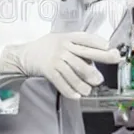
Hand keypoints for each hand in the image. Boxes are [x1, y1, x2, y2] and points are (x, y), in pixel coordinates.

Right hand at [0, 32, 120, 99]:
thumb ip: (76, 47)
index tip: (110, 48)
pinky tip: (77, 95)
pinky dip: (70, 90)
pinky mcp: (48, 70)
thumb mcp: (60, 40)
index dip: (98, 42)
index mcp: (68, 37)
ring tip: (90, 90)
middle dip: (101, 60)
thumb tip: (94, 61)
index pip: (86, 38)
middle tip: (111, 67)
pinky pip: (62, 82)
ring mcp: (55, 58)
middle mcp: (63, 46)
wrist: (23, 55)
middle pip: (85, 54)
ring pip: (75, 72)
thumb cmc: (46, 48)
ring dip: (84, 83)